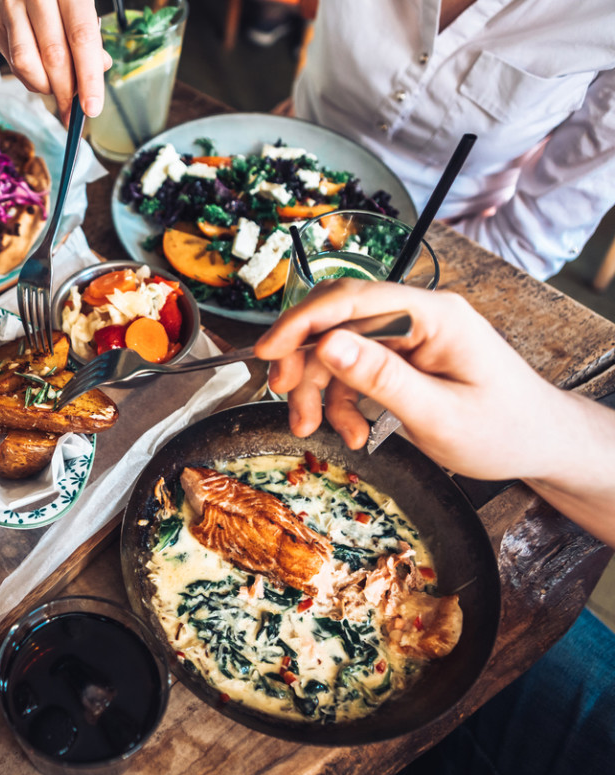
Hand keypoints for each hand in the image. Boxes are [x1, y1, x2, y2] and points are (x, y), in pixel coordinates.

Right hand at [0, 0, 111, 118]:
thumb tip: (98, 69)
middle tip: (73, 112)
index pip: (81, 38)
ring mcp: (10, 8)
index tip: (92, 107)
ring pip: (26, 63)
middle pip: (53, 55)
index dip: (88, 77)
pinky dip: (31, 78)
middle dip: (66, 91)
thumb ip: (91, 34)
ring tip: (58, 90)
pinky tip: (42, 75)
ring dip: (45, 87)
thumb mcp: (83, 2)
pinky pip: (13, 63)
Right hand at [253, 279, 566, 480]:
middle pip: (334, 323)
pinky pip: (350, 371)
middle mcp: (415, 316)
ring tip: (317, 430)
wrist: (538, 444)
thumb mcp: (438, 413)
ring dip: (318, 391)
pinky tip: (351, 432)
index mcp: (433, 314)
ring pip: (335, 351)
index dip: (301, 323)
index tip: (267, 353)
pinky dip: (339, 402)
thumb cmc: (503, 429)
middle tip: (289, 402)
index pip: (350, 300)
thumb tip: (326, 344)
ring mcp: (406, 336)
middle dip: (303, 363)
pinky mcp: (399, 358)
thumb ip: (380, 377)